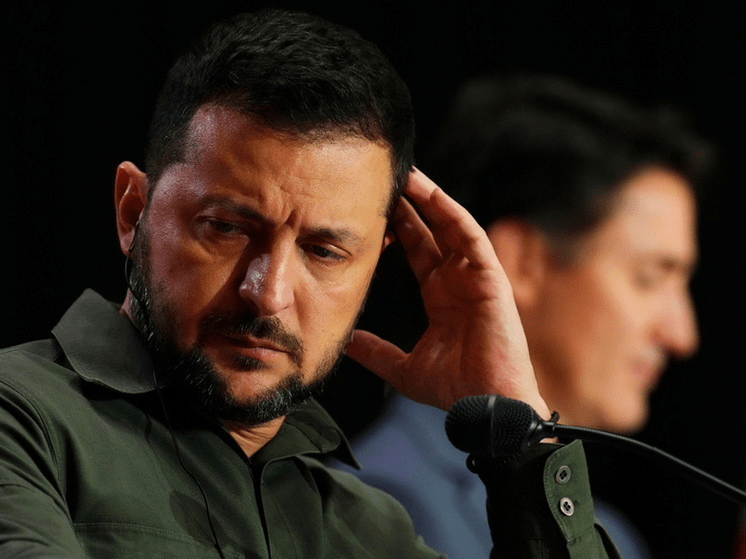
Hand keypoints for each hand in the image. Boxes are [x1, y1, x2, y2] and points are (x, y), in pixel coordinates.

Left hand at [346, 169, 550, 418]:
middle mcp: (457, 282)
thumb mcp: (403, 368)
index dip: (397, 228)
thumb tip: (346, 343)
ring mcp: (475, 277)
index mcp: (440, 297)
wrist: (485, 406)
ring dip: (430, 199)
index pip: (417, 251)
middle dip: (409, 205)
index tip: (371, 209)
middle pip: (431, 232)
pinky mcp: (490, 278)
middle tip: (385, 179)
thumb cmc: (455, 390)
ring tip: (407, 173)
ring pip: (451, 226)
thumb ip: (375, 352)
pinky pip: (470, 237)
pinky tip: (432, 194)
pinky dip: (451, 213)